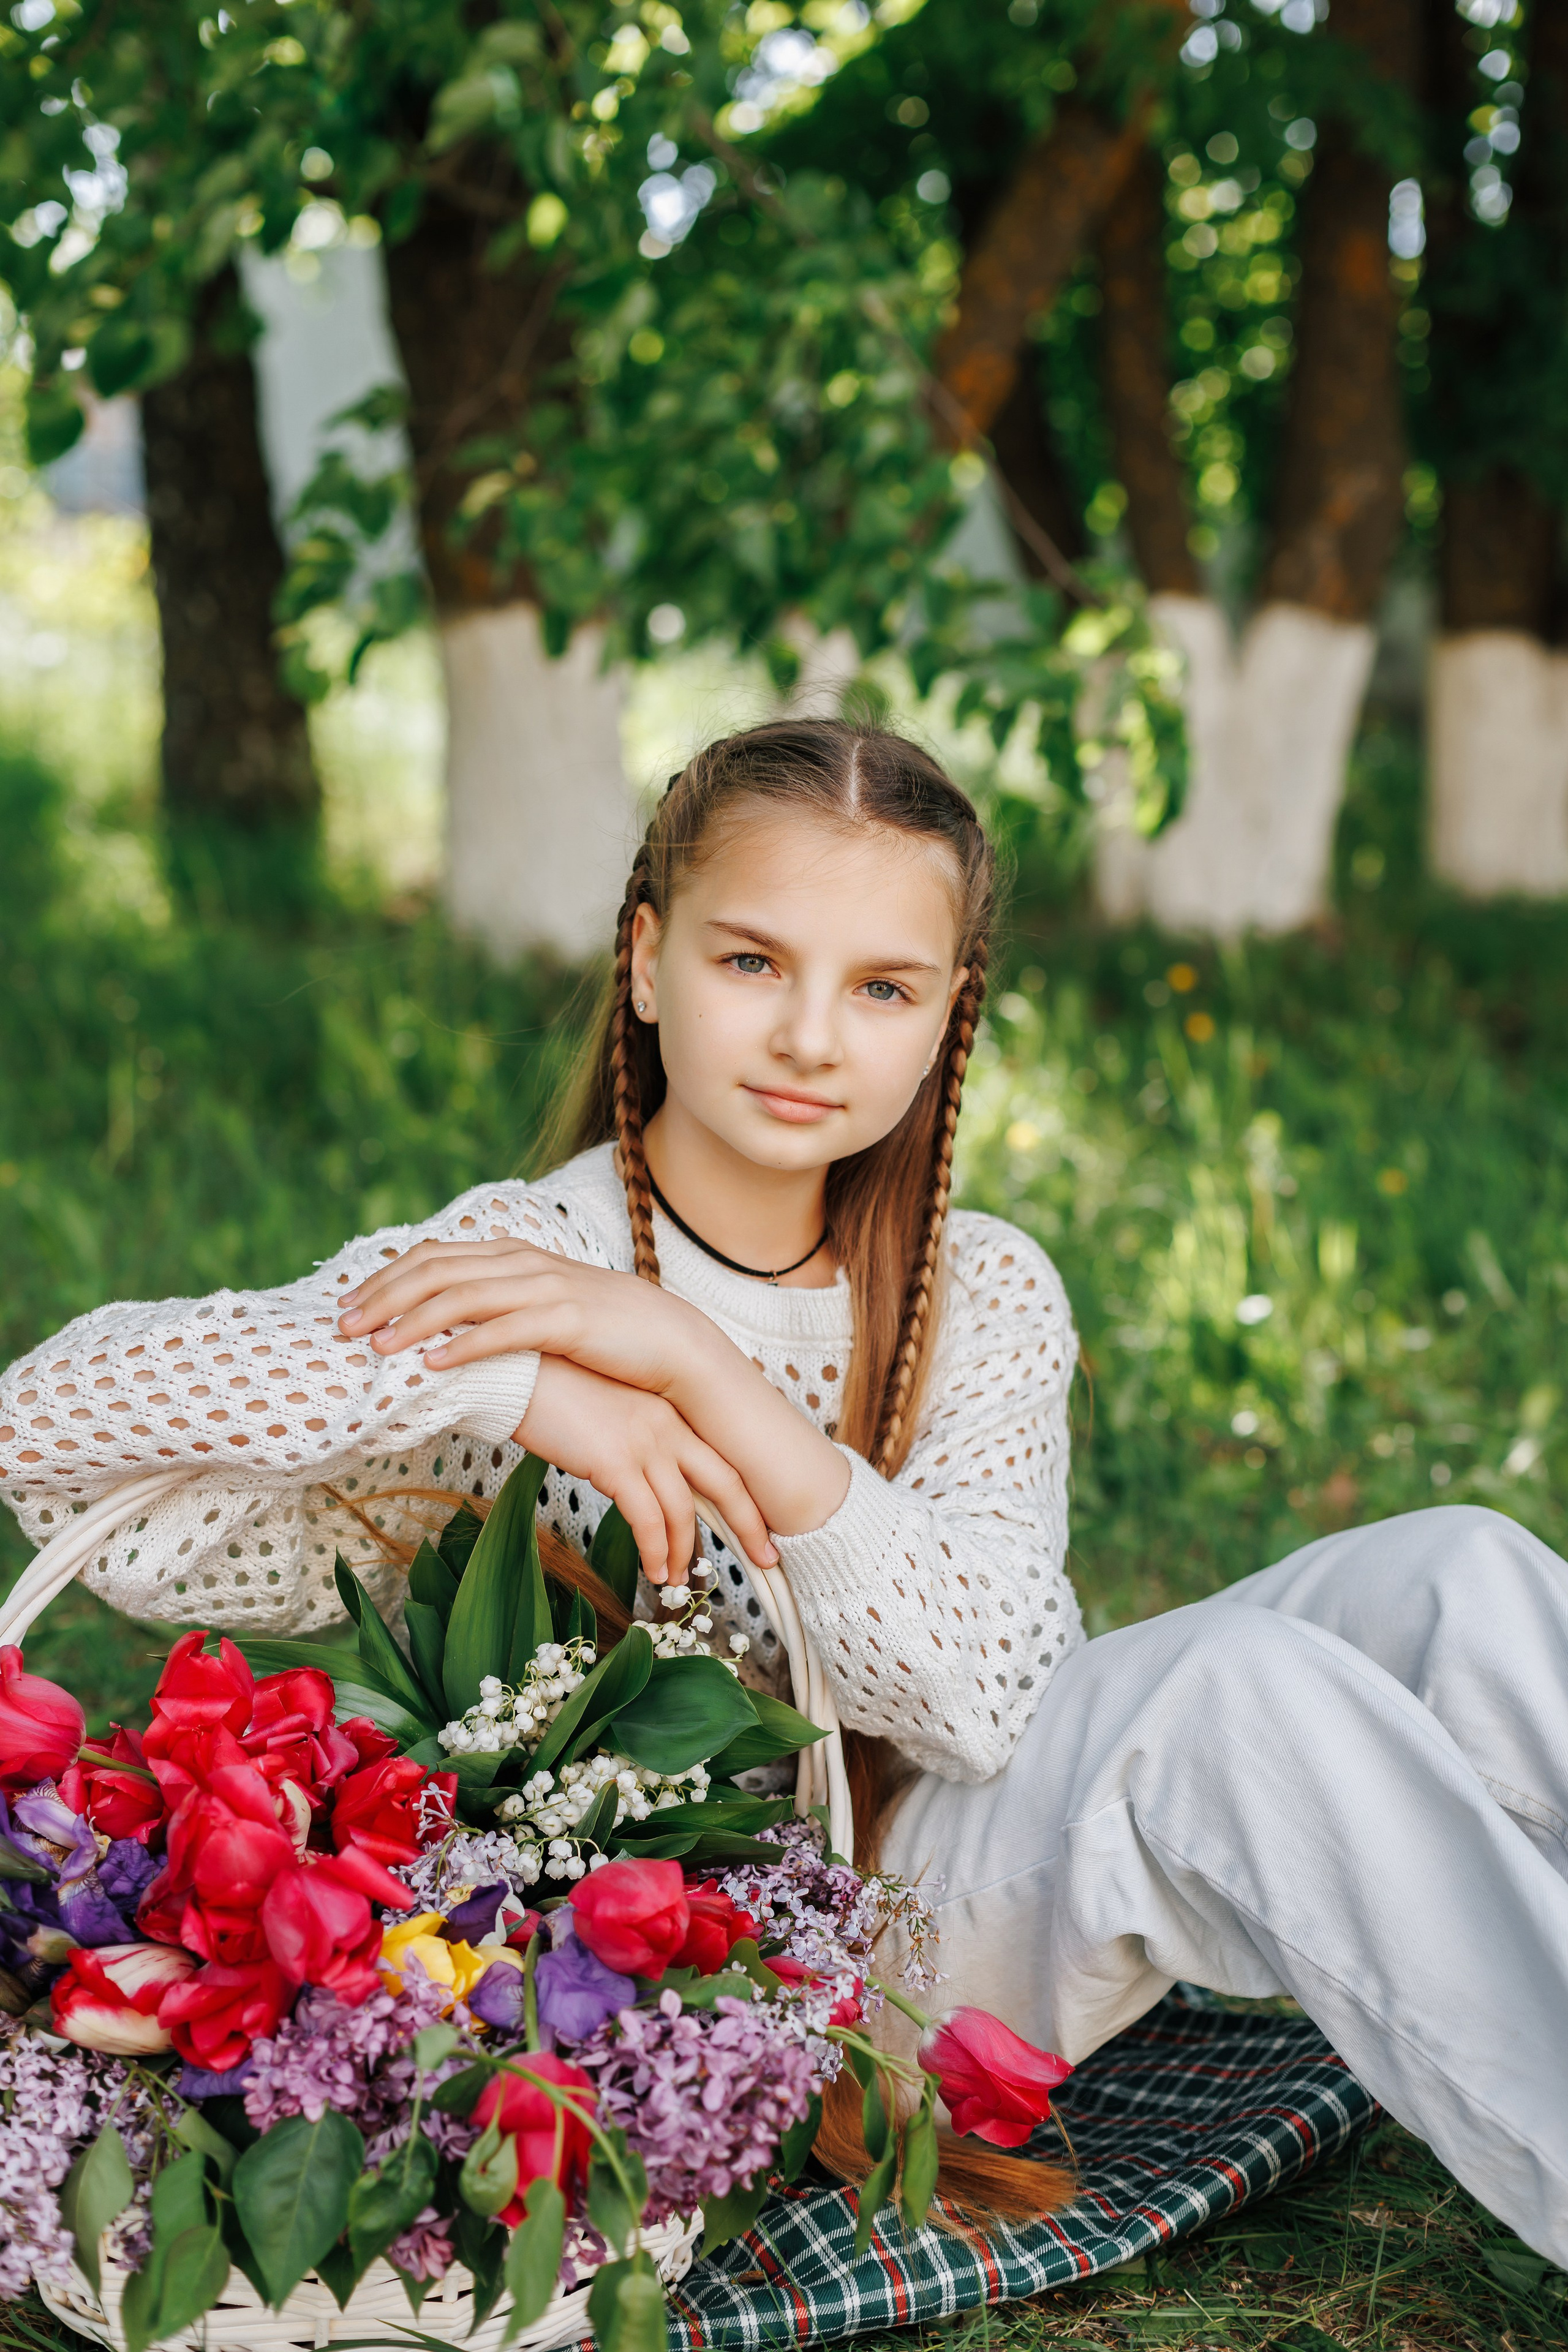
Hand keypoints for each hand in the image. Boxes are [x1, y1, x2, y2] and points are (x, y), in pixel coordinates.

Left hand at [339, 1238, 706, 1397]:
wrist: (674, 1343)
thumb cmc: (605, 1334)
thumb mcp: (545, 1308)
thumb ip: (502, 1305)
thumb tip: (450, 1322)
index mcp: (514, 1257)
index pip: (435, 1256)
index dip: (387, 1277)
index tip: (350, 1303)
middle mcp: (524, 1264)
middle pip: (437, 1270)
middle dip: (384, 1295)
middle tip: (341, 1323)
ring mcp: (546, 1290)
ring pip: (462, 1297)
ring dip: (411, 1320)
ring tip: (374, 1345)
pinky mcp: (566, 1322)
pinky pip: (502, 1332)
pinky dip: (461, 1346)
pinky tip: (429, 1365)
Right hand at [515, 1357, 777, 1584]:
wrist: (517, 1372)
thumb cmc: (553, 1391)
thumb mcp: (610, 1410)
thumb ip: (636, 1440)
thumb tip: (642, 1478)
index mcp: (669, 1411)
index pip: (722, 1458)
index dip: (747, 1495)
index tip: (761, 1525)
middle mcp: (666, 1424)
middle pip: (726, 1482)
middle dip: (750, 1525)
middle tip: (767, 1559)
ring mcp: (643, 1442)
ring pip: (682, 1510)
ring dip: (682, 1552)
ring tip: (676, 1579)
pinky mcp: (614, 1461)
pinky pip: (647, 1519)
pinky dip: (655, 1551)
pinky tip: (652, 1570)